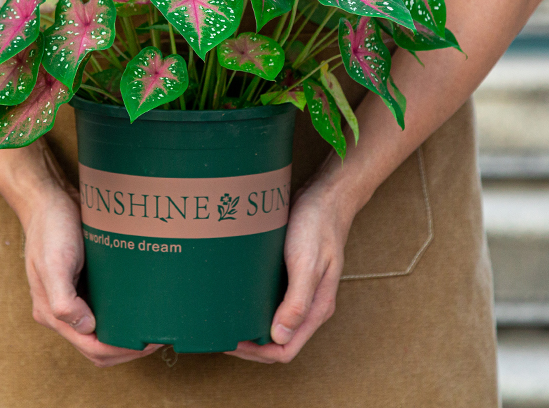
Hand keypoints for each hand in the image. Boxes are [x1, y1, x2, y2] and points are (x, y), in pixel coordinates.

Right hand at [23, 184, 161, 366]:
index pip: (92, 348)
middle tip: (157, 337)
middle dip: (128, 348)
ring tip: (152, 325)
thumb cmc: (50, 228)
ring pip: (103, 329)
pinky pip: (105, 307)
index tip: (148, 342)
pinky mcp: (84, 282)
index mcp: (51, 312)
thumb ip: (64, 301)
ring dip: (126, 333)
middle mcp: (62, 310)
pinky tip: (141, 305)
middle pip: (98, 346)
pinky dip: (122, 313)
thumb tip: (87, 327)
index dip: (121, 350)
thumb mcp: (54, 263)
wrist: (49, 198)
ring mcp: (73, 296)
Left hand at [224, 164, 351, 363]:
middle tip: (222, 333)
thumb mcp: (307, 263)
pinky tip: (237, 296)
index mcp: (317, 308)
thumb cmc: (318, 226)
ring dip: (251, 325)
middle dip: (251, 344)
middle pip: (278, 340)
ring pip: (273, 320)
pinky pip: (271, 299)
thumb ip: (297, 302)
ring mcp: (300, 290)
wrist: (326, 195)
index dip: (258, 352)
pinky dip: (254, 304)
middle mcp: (309, 304)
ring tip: (226, 319)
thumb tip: (279, 336)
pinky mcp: (291, 274)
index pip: (286, 349)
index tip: (232, 342)